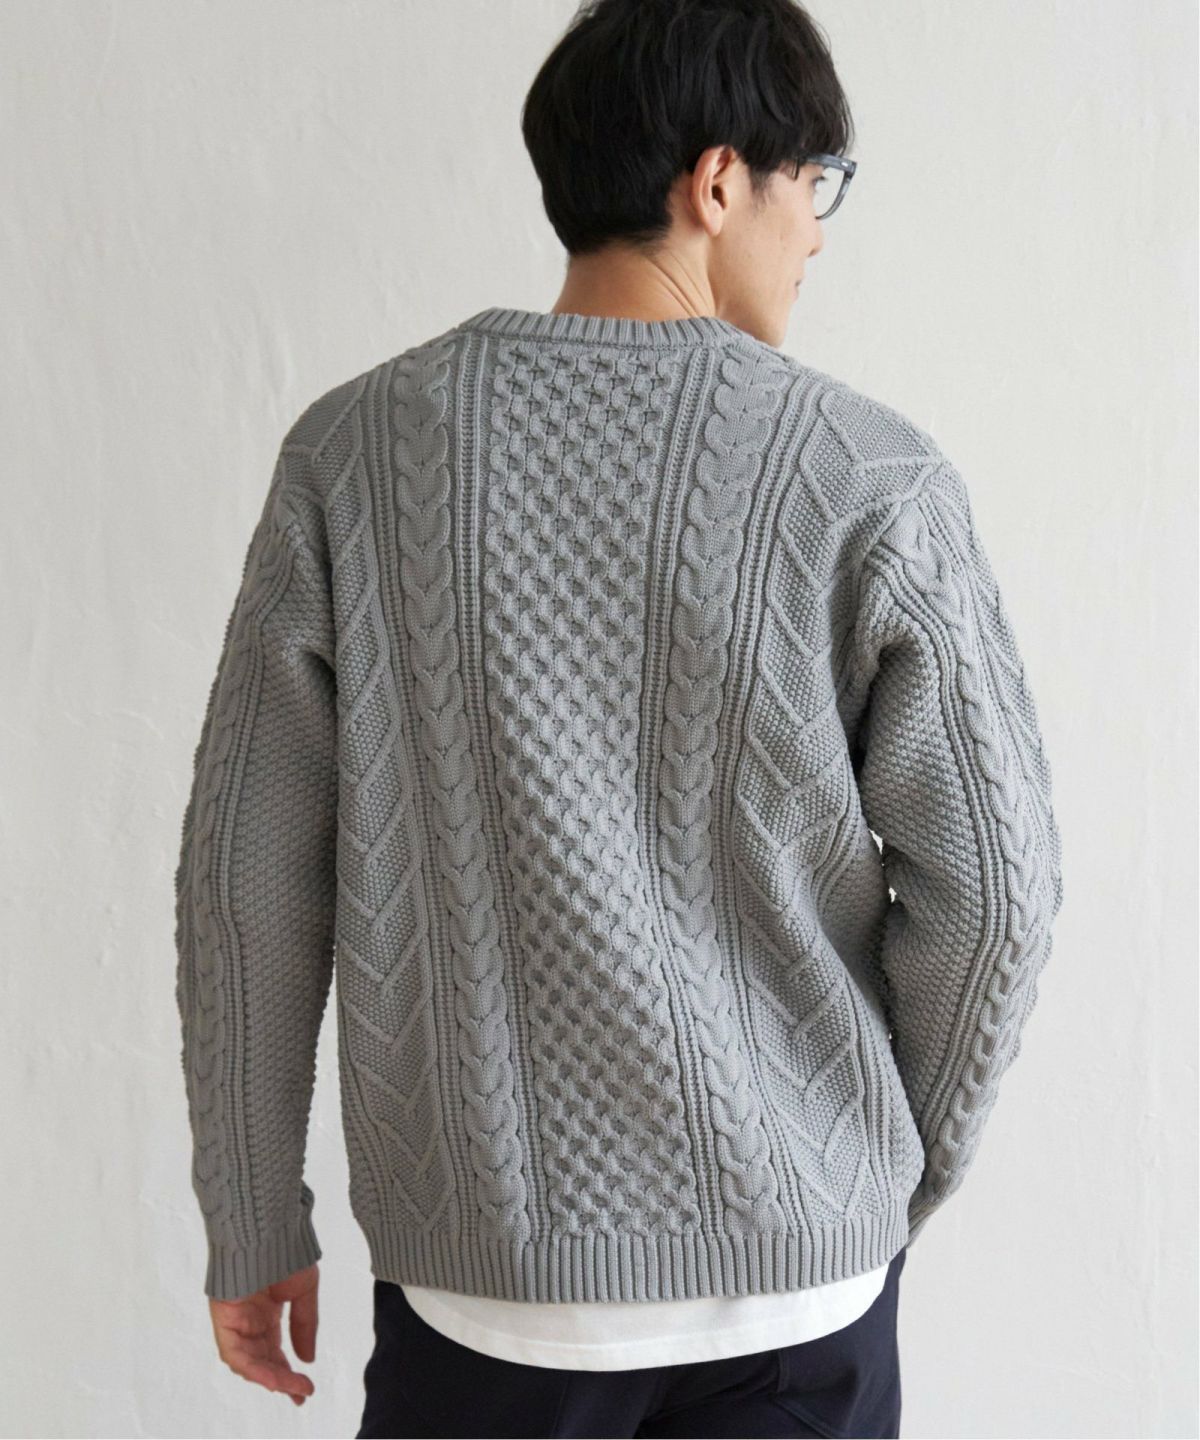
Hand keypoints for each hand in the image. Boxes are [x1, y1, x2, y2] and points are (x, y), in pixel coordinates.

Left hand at [208, 1263, 318, 1405]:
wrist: (268, 1225)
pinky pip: (233, 1351)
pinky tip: (272, 1376)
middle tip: (301, 1394)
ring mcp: (234, 1319)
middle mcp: (248, 1320)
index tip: (306, 1389)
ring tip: (291, 1387)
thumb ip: (304, 1324)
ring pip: (247, 1360)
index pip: (274, 1351)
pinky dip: (251, 1366)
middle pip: (261, 1360)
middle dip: (281, 1379)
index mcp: (266, 1313)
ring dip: (269, 1376)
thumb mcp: (303, 1291)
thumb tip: (307, 1359)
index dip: (289, 1372)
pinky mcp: (223, 1316)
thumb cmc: (285, 1250)